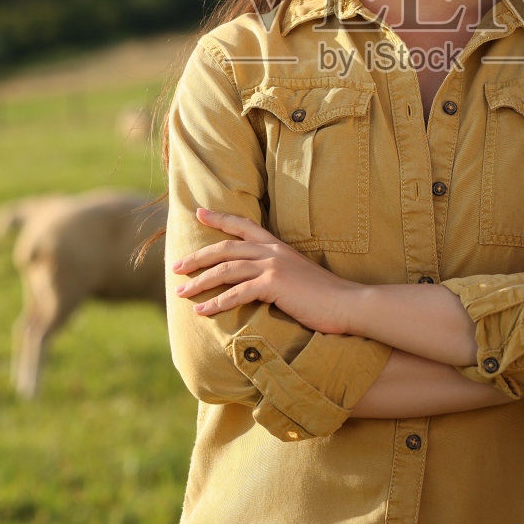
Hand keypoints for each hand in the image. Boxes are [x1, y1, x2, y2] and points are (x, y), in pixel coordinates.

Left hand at [171, 208, 362, 333]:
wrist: (348, 303)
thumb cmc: (325, 296)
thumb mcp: (298, 275)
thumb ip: (278, 273)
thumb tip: (260, 282)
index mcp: (277, 246)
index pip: (243, 226)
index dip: (220, 218)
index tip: (199, 212)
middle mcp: (272, 252)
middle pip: (225, 249)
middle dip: (197, 257)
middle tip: (176, 267)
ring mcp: (273, 266)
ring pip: (225, 269)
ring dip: (200, 281)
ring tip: (181, 292)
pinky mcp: (274, 285)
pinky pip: (237, 293)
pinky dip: (216, 303)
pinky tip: (203, 311)